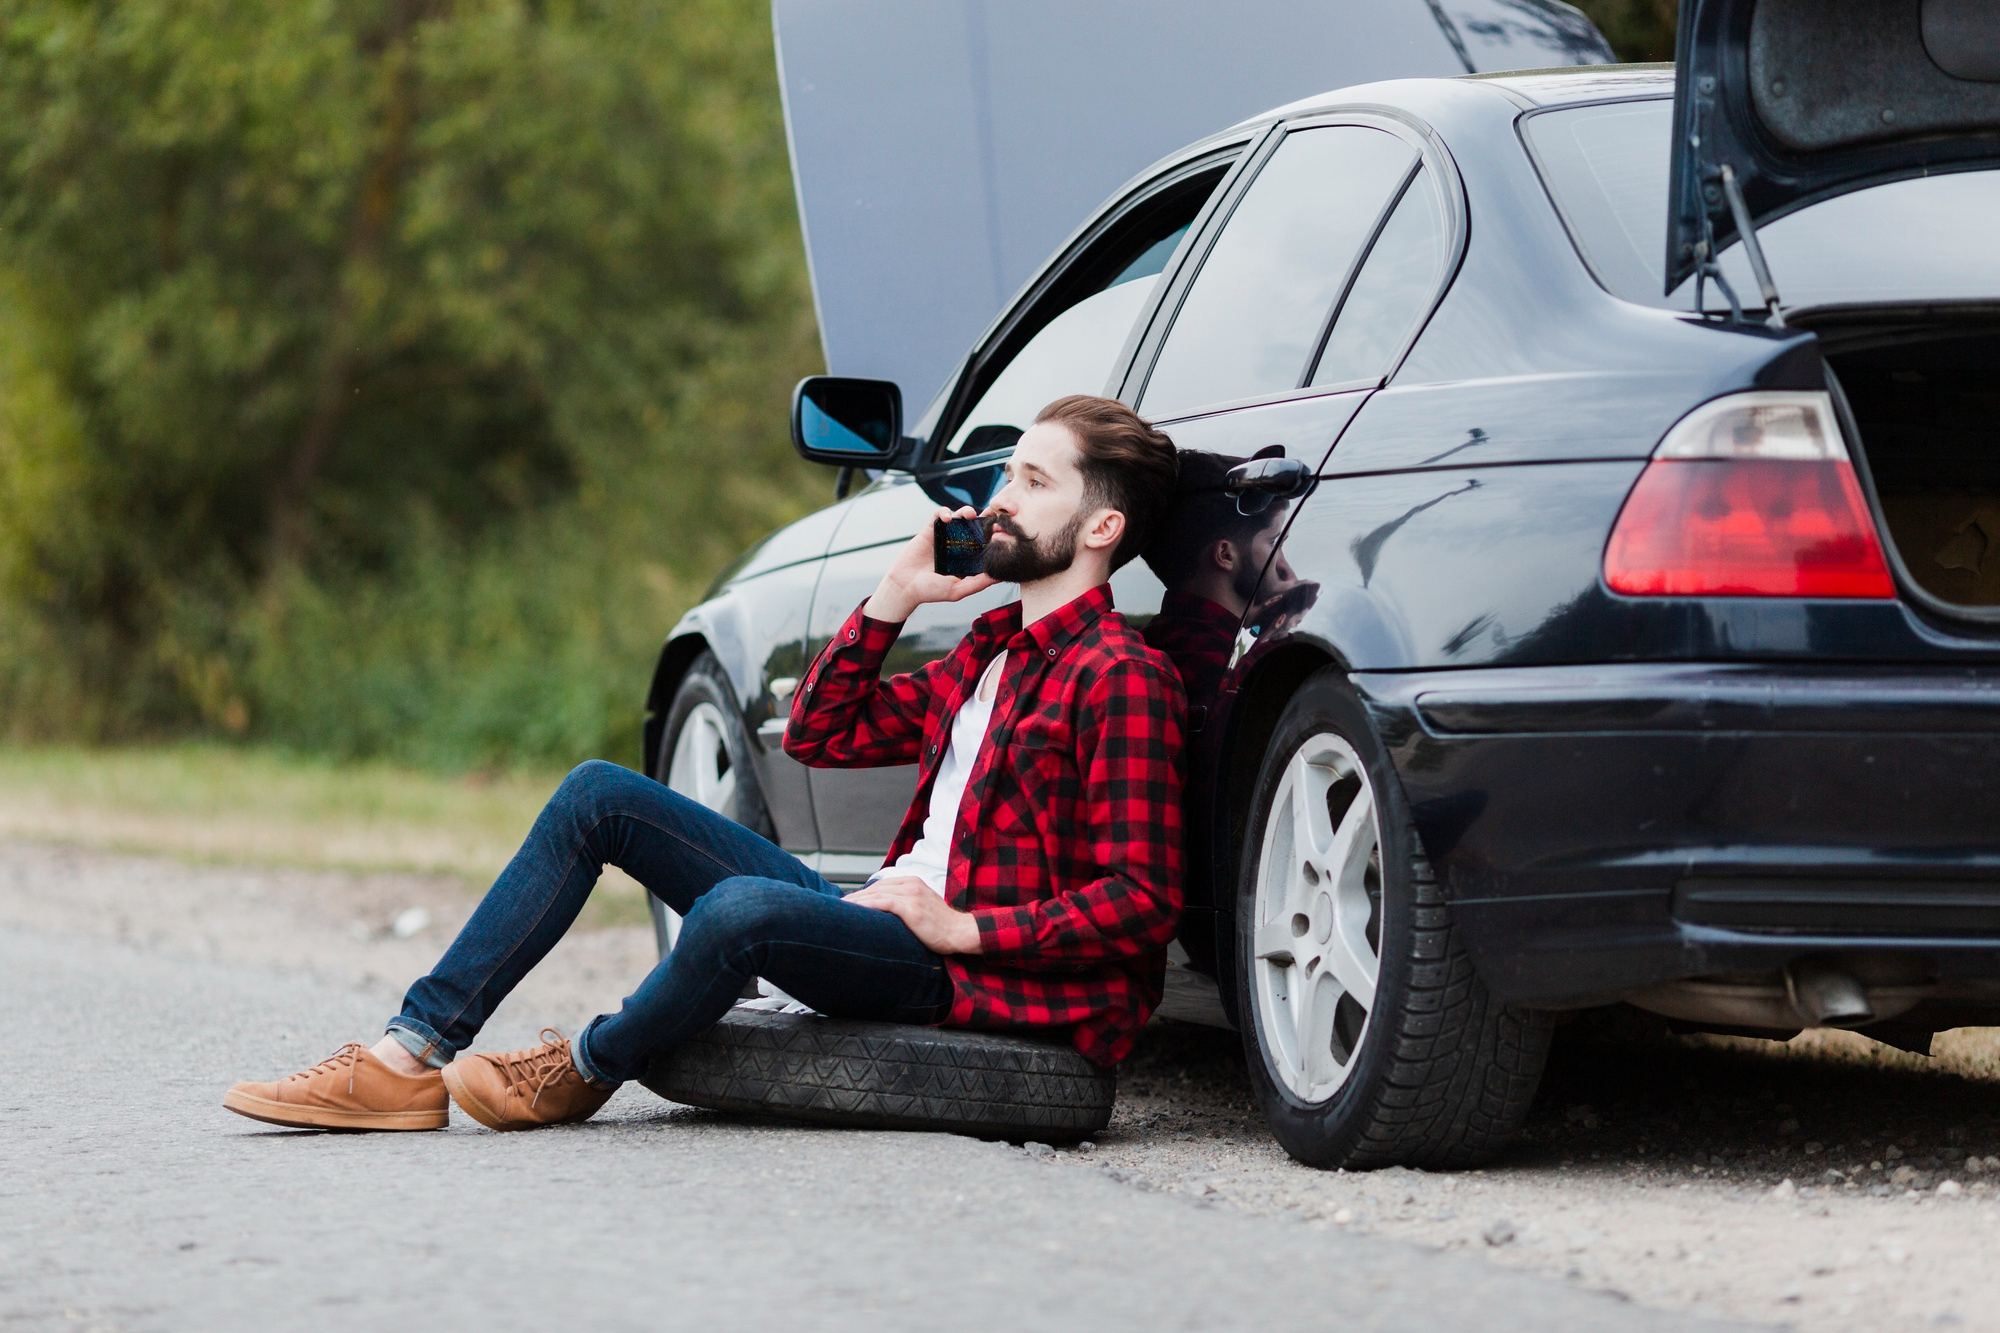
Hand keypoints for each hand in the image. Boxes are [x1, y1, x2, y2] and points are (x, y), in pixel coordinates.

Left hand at [845, 877, 981, 953]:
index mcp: (914, 882)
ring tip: (840, 910)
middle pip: (876, 888)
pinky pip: (883, 903)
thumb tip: (885, 913)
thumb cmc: (942, 925)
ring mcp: (912, 895)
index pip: (882, 885)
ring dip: (856, 902)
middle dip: (856, 897)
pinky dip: (866, 905)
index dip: (863, 893)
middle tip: (838, 907)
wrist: (960, 932)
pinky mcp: (911, 907)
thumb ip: (906, 903)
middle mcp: (911, 884)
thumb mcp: (923, 907)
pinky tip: (855, 911)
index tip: (849, 903)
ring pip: (876, 894)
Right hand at [862, 506, 998, 622]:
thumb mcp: (958, 590)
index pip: (983, 543)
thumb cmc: (930, 591)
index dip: (992, 535)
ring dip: (965, 512)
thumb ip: (978, 583)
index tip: (1002, 529)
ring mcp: (944, 536)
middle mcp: (957, 546)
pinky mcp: (930, 530)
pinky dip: (944, 512)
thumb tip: (999, 576)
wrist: (904, 586)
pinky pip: (939, 515)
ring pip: (959, 518)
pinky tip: (947, 518)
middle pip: (973, 527)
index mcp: (966, 558)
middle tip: (991, 515)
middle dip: (982, 518)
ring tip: (969, 514)